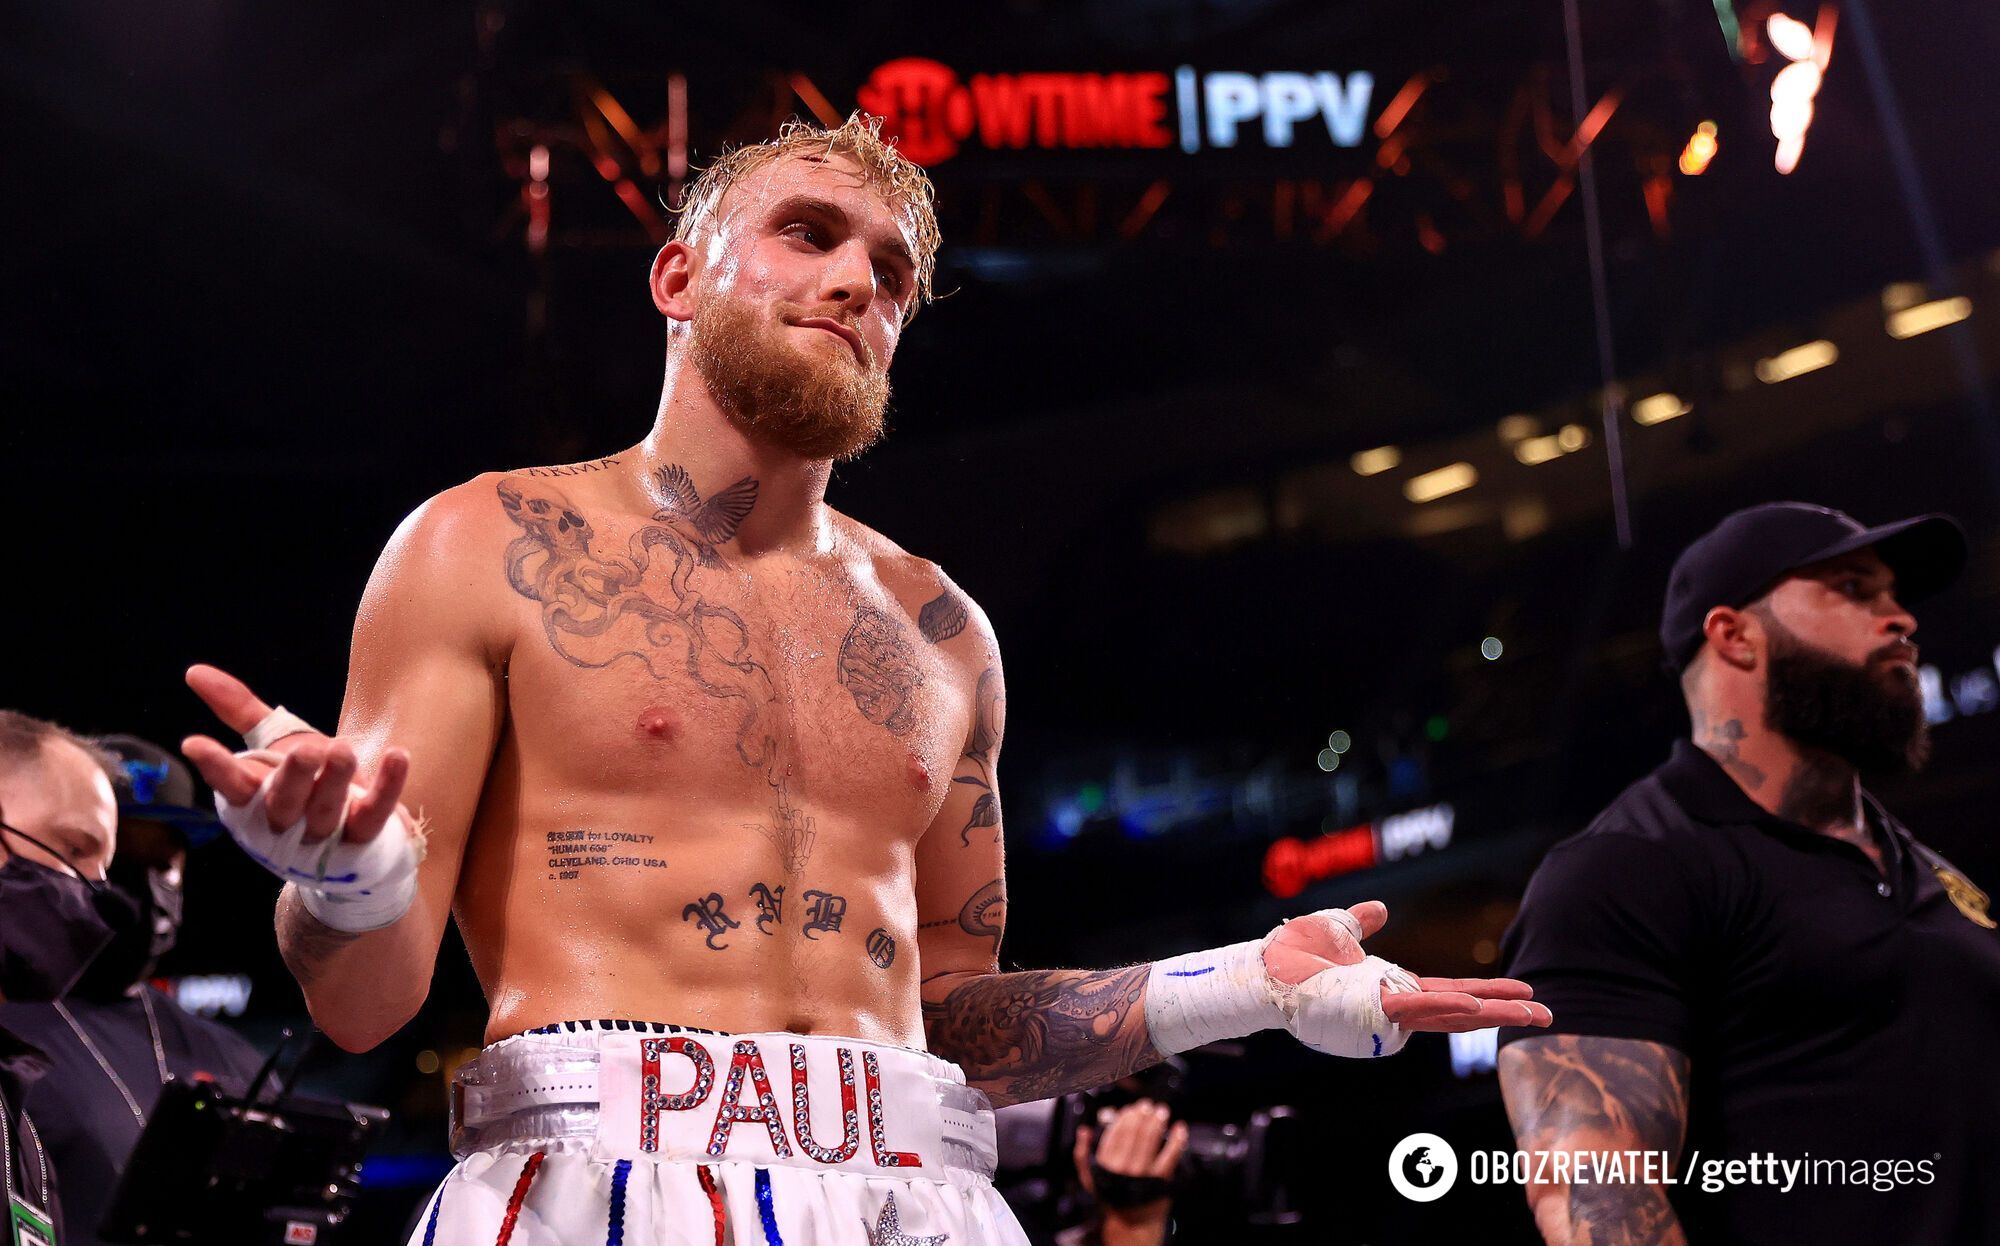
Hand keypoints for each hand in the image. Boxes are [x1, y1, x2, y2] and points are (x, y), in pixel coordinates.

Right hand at [181, 663, 409, 845]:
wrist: (350, 836)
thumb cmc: (305, 783)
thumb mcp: (273, 744)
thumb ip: (239, 709)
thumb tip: (195, 672)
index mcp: (256, 797)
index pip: (230, 785)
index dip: (215, 766)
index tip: (195, 743)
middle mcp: (286, 820)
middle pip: (283, 803)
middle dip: (293, 777)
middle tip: (306, 751)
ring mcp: (326, 833)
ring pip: (327, 811)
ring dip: (335, 781)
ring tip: (342, 749)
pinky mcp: (365, 835)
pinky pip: (376, 813)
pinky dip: (388, 786)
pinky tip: (397, 756)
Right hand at [1074, 1099, 1183, 1241]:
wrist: (1133, 1223)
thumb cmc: (1112, 1197)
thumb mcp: (1090, 1178)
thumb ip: (1082, 1154)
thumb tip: (1084, 1130)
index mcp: (1106, 1164)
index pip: (1115, 1132)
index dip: (1124, 1117)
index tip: (1130, 1109)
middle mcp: (1123, 1167)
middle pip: (1134, 1132)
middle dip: (1142, 1114)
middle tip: (1147, 1105)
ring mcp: (1143, 1173)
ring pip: (1151, 1139)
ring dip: (1158, 1121)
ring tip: (1162, 1111)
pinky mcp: (1160, 1179)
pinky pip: (1170, 1155)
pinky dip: (1177, 1140)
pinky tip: (1179, 1128)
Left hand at [1265, 900, 1551, 1031]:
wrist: (1267, 974)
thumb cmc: (1296, 960)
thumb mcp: (1337, 933)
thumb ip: (1361, 923)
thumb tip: (1379, 908)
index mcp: (1395, 988)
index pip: (1454, 990)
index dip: (1490, 991)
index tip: (1525, 993)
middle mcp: (1398, 1005)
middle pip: (1464, 1009)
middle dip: (1507, 1012)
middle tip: (1550, 1014)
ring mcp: (1388, 1011)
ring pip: (1450, 1013)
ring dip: (1491, 1012)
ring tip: (1531, 1012)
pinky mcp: (1376, 1011)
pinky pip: (1418, 1008)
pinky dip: (1447, 1007)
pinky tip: (1475, 1007)